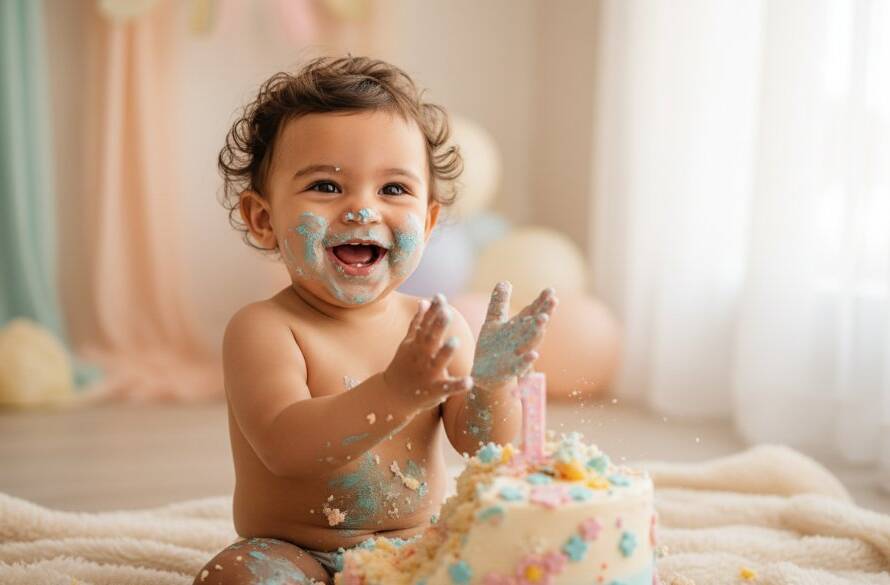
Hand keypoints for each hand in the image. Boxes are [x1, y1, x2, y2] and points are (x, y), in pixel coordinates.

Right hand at [383, 294, 471, 411]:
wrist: (392, 396)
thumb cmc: (404, 366)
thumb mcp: (408, 343)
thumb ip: (418, 322)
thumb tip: (424, 300)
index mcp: (417, 344)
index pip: (425, 324)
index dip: (433, 311)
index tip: (440, 296)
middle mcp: (422, 357)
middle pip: (430, 339)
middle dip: (438, 327)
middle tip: (447, 314)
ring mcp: (427, 373)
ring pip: (438, 361)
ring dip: (446, 352)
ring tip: (454, 342)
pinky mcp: (434, 390)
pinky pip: (447, 387)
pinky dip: (457, 385)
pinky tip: (469, 381)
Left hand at [471, 282, 556, 387]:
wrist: (483, 375)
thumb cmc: (492, 348)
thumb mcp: (493, 322)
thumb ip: (499, 303)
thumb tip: (505, 281)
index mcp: (518, 327)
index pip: (532, 312)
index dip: (541, 302)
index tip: (550, 290)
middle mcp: (521, 340)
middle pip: (535, 325)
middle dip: (544, 312)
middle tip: (553, 299)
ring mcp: (517, 355)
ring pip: (530, 342)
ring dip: (537, 331)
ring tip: (543, 319)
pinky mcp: (509, 370)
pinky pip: (520, 366)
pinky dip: (527, 361)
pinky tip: (533, 355)